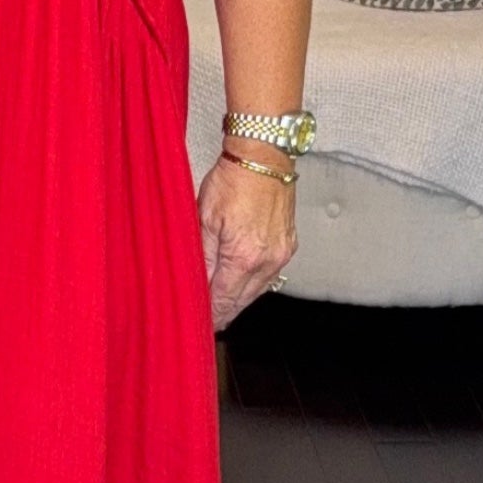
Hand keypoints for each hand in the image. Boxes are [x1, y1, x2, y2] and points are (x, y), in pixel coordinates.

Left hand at [197, 149, 296, 330]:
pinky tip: (241, 282)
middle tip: (208, 321)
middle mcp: (268, 261)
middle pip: (242, 300)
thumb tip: (195, 284)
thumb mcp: (203, 219)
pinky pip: (270, 275)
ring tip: (221, 305)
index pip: (224, 300)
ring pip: (257, 290)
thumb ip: (201, 257)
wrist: (263, 157)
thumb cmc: (233, 180)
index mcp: (244, 257)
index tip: (200, 324)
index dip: (211, 315)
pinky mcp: (288, 245)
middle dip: (224, 311)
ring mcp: (282, 254)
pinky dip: (254, 282)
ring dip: (239, 297)